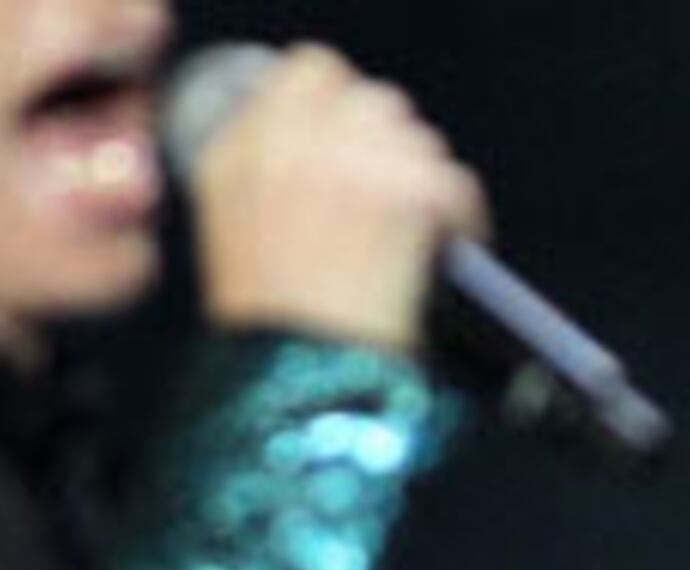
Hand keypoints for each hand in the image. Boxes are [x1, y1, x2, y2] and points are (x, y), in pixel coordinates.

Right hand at [190, 46, 489, 355]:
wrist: (300, 379)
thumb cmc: (271, 321)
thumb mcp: (228, 220)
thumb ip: (261, 156)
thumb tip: (310, 126)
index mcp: (247, 144)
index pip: (313, 71)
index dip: (340, 106)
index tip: (353, 141)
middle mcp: (297, 141)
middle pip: (374, 100)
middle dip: (386, 147)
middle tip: (384, 197)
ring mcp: (356, 162)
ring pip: (419, 138)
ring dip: (423, 180)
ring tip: (409, 232)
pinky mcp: (409, 192)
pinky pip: (455, 181)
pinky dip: (460, 217)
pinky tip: (442, 248)